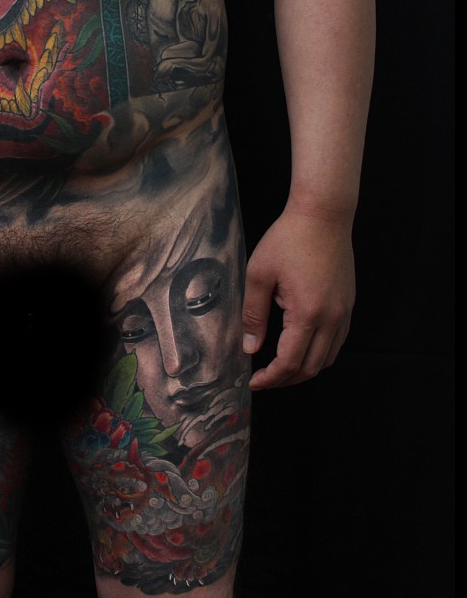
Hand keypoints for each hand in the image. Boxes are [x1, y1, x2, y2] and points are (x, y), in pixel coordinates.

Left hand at [241, 205, 355, 390]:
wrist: (323, 215)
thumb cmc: (288, 239)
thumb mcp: (259, 274)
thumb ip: (254, 315)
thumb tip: (250, 348)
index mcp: (308, 313)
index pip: (290, 362)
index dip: (271, 378)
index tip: (254, 382)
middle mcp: (332, 318)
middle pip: (311, 367)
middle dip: (285, 380)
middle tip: (264, 380)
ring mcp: (344, 312)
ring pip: (328, 359)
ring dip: (304, 369)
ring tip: (280, 368)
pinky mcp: (348, 304)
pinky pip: (337, 342)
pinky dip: (319, 354)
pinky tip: (301, 348)